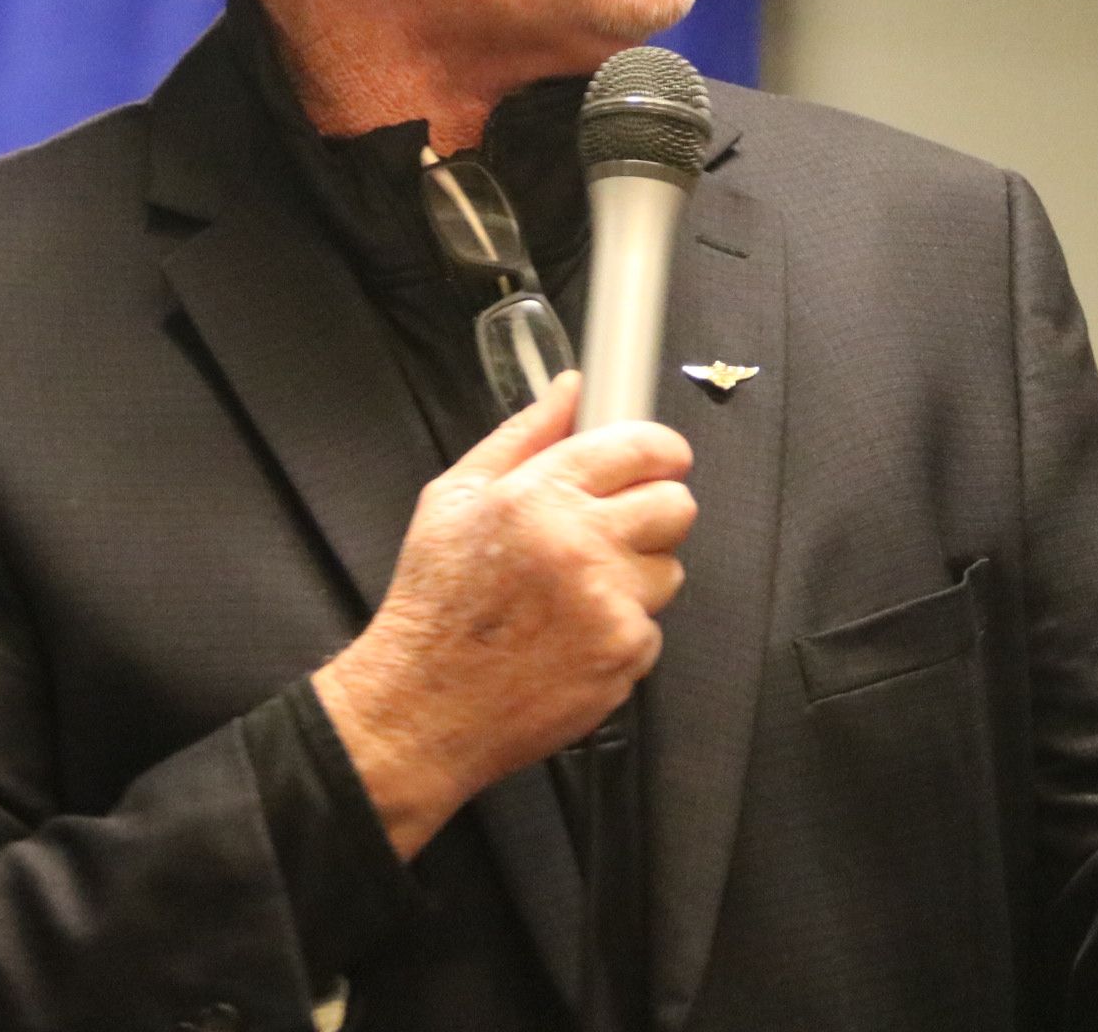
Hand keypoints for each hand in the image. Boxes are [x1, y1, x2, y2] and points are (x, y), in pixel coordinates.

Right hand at [313, 371, 696, 857]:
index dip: (659, 451)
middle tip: (613, 528)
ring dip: (636, 576)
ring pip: (669, 569)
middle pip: (677, 505)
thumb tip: (570, 390)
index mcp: (540, 496)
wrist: (420, 707)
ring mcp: (608, 605)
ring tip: (576, 592)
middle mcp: (582, 545)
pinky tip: (571, 636)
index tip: (656, 461)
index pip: (643, 447)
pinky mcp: (622, 656)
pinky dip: (621, 630)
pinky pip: (652, 626)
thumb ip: (522, 436)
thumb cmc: (433, 604)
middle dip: (653, 511)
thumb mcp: (454, 498)